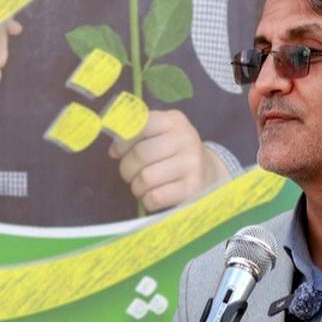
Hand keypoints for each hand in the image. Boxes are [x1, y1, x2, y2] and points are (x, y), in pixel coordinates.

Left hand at [109, 110, 228, 211]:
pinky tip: (153, 196)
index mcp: (173, 120)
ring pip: (146, 178)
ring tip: (141, 186)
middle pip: (140, 155)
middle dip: (126, 169)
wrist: (207, 173)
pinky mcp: (192, 188)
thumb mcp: (159, 134)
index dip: (122, 143)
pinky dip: (148, 200)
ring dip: (136, 187)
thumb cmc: (173, 153)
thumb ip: (136, 135)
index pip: (139, 126)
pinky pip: (156, 197)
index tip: (117, 153)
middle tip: (130, 174)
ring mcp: (192, 163)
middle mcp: (185, 138)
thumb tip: (113, 150)